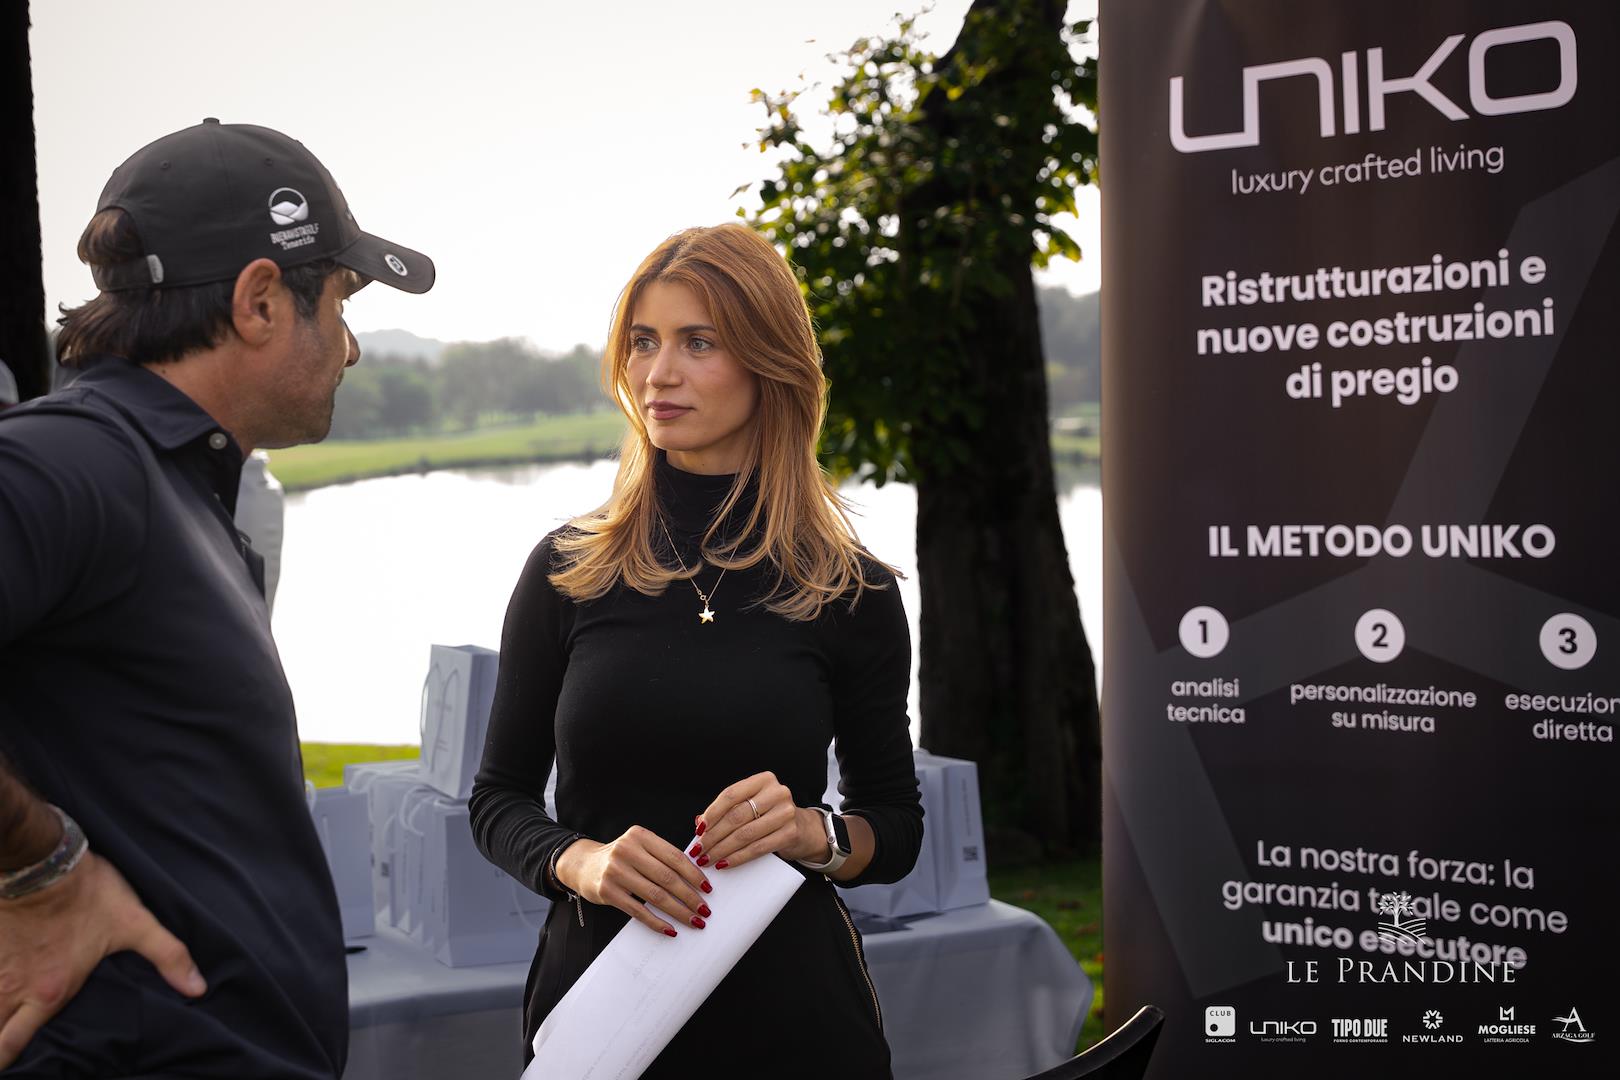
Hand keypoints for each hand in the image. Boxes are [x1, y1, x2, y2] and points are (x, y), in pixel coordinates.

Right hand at [0, 852, 204, 1067]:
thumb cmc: (89, 893)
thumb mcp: (135, 923)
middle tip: (5, 1043)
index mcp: (49, 994)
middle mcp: (12, 989)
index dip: (5, 1061)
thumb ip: (168, 956)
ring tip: (6, 1014)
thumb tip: (197, 989)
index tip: (13, 1062)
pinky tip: (1, 975)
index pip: (10, 1047)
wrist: (43, 859)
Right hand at [554, 828, 712, 937]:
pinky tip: (670, 929)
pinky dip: (657, 922)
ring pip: (655, 895)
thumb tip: (700, 868)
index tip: (708, 888)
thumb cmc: (621, 857)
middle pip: (667, 877)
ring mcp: (615, 872)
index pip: (674, 856)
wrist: (583, 865)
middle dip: (690, 896)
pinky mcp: (607, 892)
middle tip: (705, 909)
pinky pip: (638, 910)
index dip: (693, 874)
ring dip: (678, 911)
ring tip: (694, 920)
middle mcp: (627, 851)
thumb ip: (664, 852)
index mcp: (640, 836)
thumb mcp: (639, 845)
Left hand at [693, 772, 825, 871]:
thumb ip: (728, 811)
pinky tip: (725, 863)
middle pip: (736, 816)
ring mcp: (785, 812)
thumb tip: (700, 823)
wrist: (803, 829)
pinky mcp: (790, 833)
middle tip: (699, 849)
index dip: (712, 813)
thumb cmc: (769, 816)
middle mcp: (776, 792)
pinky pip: (757, 848)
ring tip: (708, 859)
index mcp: (763, 780)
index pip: (731, 795)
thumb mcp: (751, 806)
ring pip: (745, 834)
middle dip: (714, 836)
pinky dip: (737, 858)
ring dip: (722, 849)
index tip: (699, 830)